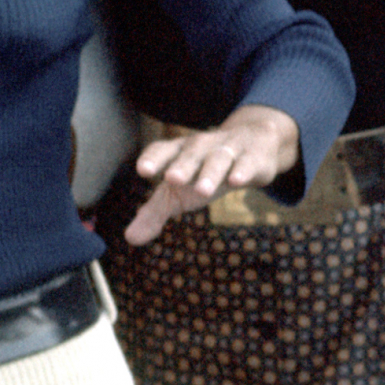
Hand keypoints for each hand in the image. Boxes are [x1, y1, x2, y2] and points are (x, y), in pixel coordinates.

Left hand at [124, 105, 298, 245]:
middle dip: (182, 166)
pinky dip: (242, 171)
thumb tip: (130, 238)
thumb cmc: (204, 171)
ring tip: (203, 191)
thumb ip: (154, 213)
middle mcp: (201, 146)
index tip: (143, 170)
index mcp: (178, 151)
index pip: (163, 150)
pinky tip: (236, 181)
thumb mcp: (179, 192)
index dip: (153, 158)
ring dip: (210, 173)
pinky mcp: (253, 158)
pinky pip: (247, 163)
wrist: (253, 145)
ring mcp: (228, 149)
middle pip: (190, 154)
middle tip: (172, 179)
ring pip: (218, 159)